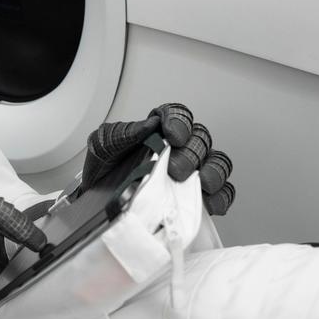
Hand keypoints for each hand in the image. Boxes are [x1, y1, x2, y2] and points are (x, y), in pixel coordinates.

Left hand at [80, 104, 235, 215]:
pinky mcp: (196, 197)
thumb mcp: (102, 145)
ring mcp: (191, 172)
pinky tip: (210, 204)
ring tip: (202, 184)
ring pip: (216, 162)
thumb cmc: (103, 171)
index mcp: (157, 130)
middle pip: (200, 140)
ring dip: (213, 172)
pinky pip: (220, 193)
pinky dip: (220, 198)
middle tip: (175, 170)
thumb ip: (122, 133)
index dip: (180, 121)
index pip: (178, 115)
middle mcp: (179, 148)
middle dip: (190, 154)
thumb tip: (147, 125)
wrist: (97, 203)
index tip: (173, 135)